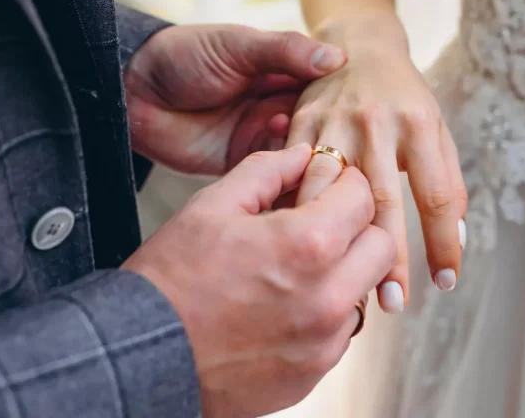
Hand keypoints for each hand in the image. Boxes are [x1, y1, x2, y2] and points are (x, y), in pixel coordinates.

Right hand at [122, 144, 394, 417]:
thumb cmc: (171, 282)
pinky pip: (344, 329)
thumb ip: (266, 171)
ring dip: (345, 269)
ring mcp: (325, 339)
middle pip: (381, 244)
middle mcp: (329, 296)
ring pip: (365, 288)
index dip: (344, 183)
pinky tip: (288, 302)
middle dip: (357, 226)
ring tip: (299, 266)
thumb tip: (300, 154)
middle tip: (322, 223)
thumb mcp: (212, 207)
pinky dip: (328, 310)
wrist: (144, 358)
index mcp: (307, 244)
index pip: (362, 197)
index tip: (327, 186)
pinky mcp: (316, 371)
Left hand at [123, 25, 346, 174]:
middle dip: (336, 137)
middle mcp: (280, 106)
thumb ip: (284, 51)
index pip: (328, 88)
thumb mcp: (237, 45)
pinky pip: (276, 176)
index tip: (371, 113)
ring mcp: (263, 136)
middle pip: (321, 125)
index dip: (348, 100)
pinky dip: (290, 179)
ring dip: (316, 161)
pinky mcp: (245, 163)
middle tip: (357, 151)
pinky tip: (303, 181)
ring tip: (331, 168)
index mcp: (284, 72)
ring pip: (303, 153)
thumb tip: (337, 58)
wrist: (132, 91)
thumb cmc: (183, 56)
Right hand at [287, 34, 467, 313]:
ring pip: (329, 189)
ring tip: (338, 284)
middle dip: (387, 256)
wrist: (358, 43)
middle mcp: (377, 122)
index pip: (436, 195)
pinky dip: (295, 210)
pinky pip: (294, 172)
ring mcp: (333, 121)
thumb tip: (457, 240)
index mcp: (419, 123)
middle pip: (383, 200)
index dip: (443, 243)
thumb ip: (447, 180)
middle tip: (392, 302)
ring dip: (333, 240)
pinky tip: (296, 244)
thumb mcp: (436, 127)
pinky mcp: (300, 122)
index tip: (445, 282)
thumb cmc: (404, 96)